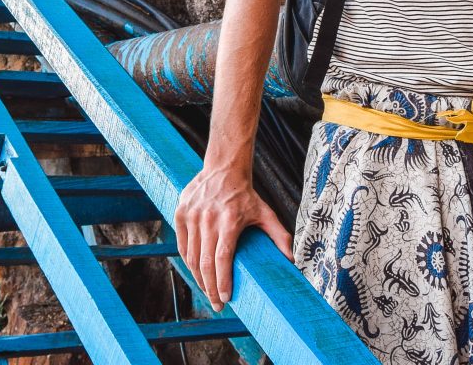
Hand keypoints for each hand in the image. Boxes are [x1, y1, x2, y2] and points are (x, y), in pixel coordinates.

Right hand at [174, 166, 292, 310]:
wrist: (224, 168)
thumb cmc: (246, 195)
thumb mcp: (265, 213)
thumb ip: (279, 236)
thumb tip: (291, 260)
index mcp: (229, 220)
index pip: (221, 258)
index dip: (222, 281)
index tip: (227, 298)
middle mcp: (208, 218)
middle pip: (205, 262)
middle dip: (210, 288)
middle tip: (217, 305)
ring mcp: (192, 215)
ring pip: (191, 256)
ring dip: (199, 279)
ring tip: (208, 293)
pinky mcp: (181, 213)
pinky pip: (183, 245)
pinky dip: (189, 262)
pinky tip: (197, 273)